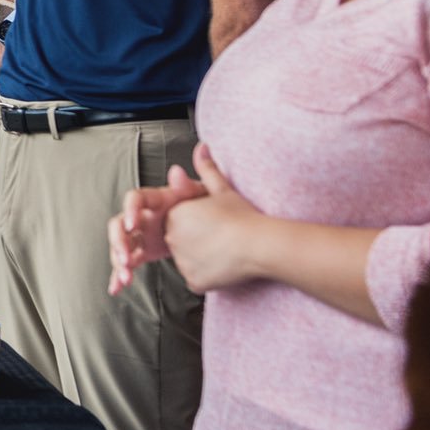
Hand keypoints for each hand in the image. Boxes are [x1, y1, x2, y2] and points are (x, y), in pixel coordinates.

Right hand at [108, 162, 205, 294]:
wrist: (215, 229)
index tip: (132, 225)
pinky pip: (127, 263)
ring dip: (118, 261)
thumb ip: (188, 185)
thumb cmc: (206, 207)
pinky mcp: (142, 252)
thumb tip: (176, 171)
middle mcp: (142, 217)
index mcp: (154, 201)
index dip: (130, 210)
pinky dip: (120, 275)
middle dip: (119, 242)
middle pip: (120, 225)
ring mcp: (140, 236)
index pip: (135, 199)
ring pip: (120, 246)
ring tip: (125, 277)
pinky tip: (117, 288)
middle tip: (125, 258)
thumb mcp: (201, 196)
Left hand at [158, 143, 268, 294]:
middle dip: (198, 241)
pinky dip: (209, 275)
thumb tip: (201, 148)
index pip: (180, 221)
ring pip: (189, 261)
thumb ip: (207, 170)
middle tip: (222, 237)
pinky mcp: (192, 281)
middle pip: (182, 241)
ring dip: (203, 258)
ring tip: (225, 250)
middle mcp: (171, 238)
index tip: (216, 222)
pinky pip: (197, 278)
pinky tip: (225, 265)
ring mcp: (181, 261)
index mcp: (175, 214)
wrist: (258, 244)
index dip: (199, 222)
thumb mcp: (223, 190)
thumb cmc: (243, 216)